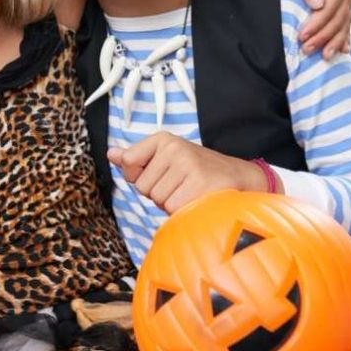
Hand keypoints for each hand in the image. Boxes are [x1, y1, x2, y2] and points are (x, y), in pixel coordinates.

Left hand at [108, 132, 275, 214]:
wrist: (240, 179)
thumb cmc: (197, 171)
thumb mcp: (166, 159)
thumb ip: (136, 158)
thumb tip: (111, 154)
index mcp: (163, 139)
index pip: (129, 163)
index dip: (141, 177)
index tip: (162, 174)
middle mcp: (174, 148)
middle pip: (143, 187)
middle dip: (159, 194)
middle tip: (182, 186)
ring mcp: (188, 165)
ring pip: (158, 200)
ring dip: (171, 204)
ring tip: (190, 193)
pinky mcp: (199, 184)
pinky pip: (172, 209)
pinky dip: (183, 212)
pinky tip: (197, 201)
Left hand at [278, 0, 350, 58]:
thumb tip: (317, 3)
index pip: (330, 8)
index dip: (318, 23)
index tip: (302, 35)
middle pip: (337, 20)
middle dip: (323, 36)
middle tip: (306, 49)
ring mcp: (346, 4)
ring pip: (343, 27)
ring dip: (333, 42)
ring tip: (323, 56)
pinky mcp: (342, 11)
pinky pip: (344, 28)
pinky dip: (342, 40)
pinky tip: (341, 51)